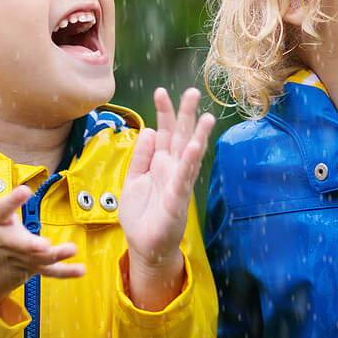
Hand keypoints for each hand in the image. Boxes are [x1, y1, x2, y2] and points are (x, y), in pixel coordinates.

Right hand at [0, 159, 84, 305]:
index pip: (2, 210)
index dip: (13, 201)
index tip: (25, 190)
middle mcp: (6, 242)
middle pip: (19, 243)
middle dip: (30, 245)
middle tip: (44, 245)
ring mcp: (20, 258)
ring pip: (39, 258)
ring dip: (56, 255)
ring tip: (71, 249)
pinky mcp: (30, 269)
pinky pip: (49, 272)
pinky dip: (66, 272)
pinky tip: (81, 270)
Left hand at [119, 87, 214, 309]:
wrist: (144, 246)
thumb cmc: (140, 214)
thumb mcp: (132, 180)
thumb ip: (140, 156)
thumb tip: (147, 130)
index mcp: (160, 163)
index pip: (163, 132)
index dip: (163, 113)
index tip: (161, 91)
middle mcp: (172, 169)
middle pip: (179, 137)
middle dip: (185, 115)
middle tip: (192, 92)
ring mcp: (177, 183)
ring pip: (188, 155)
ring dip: (197, 136)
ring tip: (205, 116)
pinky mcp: (176, 200)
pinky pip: (184, 178)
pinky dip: (189, 163)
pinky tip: (194, 147)